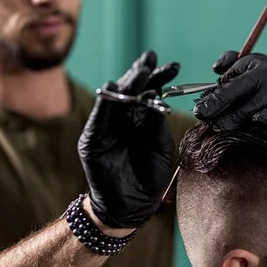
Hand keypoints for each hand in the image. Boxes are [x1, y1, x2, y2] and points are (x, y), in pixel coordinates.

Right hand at [77, 51, 179, 228]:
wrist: (131, 207)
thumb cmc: (150, 178)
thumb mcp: (160, 147)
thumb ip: (156, 124)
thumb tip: (158, 98)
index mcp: (142, 120)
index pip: (150, 93)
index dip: (160, 78)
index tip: (174, 67)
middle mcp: (124, 120)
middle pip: (132, 90)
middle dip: (142, 74)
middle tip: (152, 59)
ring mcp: (107, 129)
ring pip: (115, 99)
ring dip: (126, 83)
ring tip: (140, 71)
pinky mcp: (92, 141)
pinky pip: (98, 118)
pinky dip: (105, 103)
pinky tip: (112, 88)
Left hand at [193, 51, 266, 129]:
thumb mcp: (254, 64)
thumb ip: (231, 63)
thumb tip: (215, 69)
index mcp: (251, 64)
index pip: (228, 80)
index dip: (212, 96)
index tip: (199, 109)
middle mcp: (265, 74)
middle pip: (237, 90)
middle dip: (218, 104)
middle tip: (202, 116)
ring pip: (253, 105)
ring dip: (236, 117)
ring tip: (220, 127)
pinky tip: (256, 121)